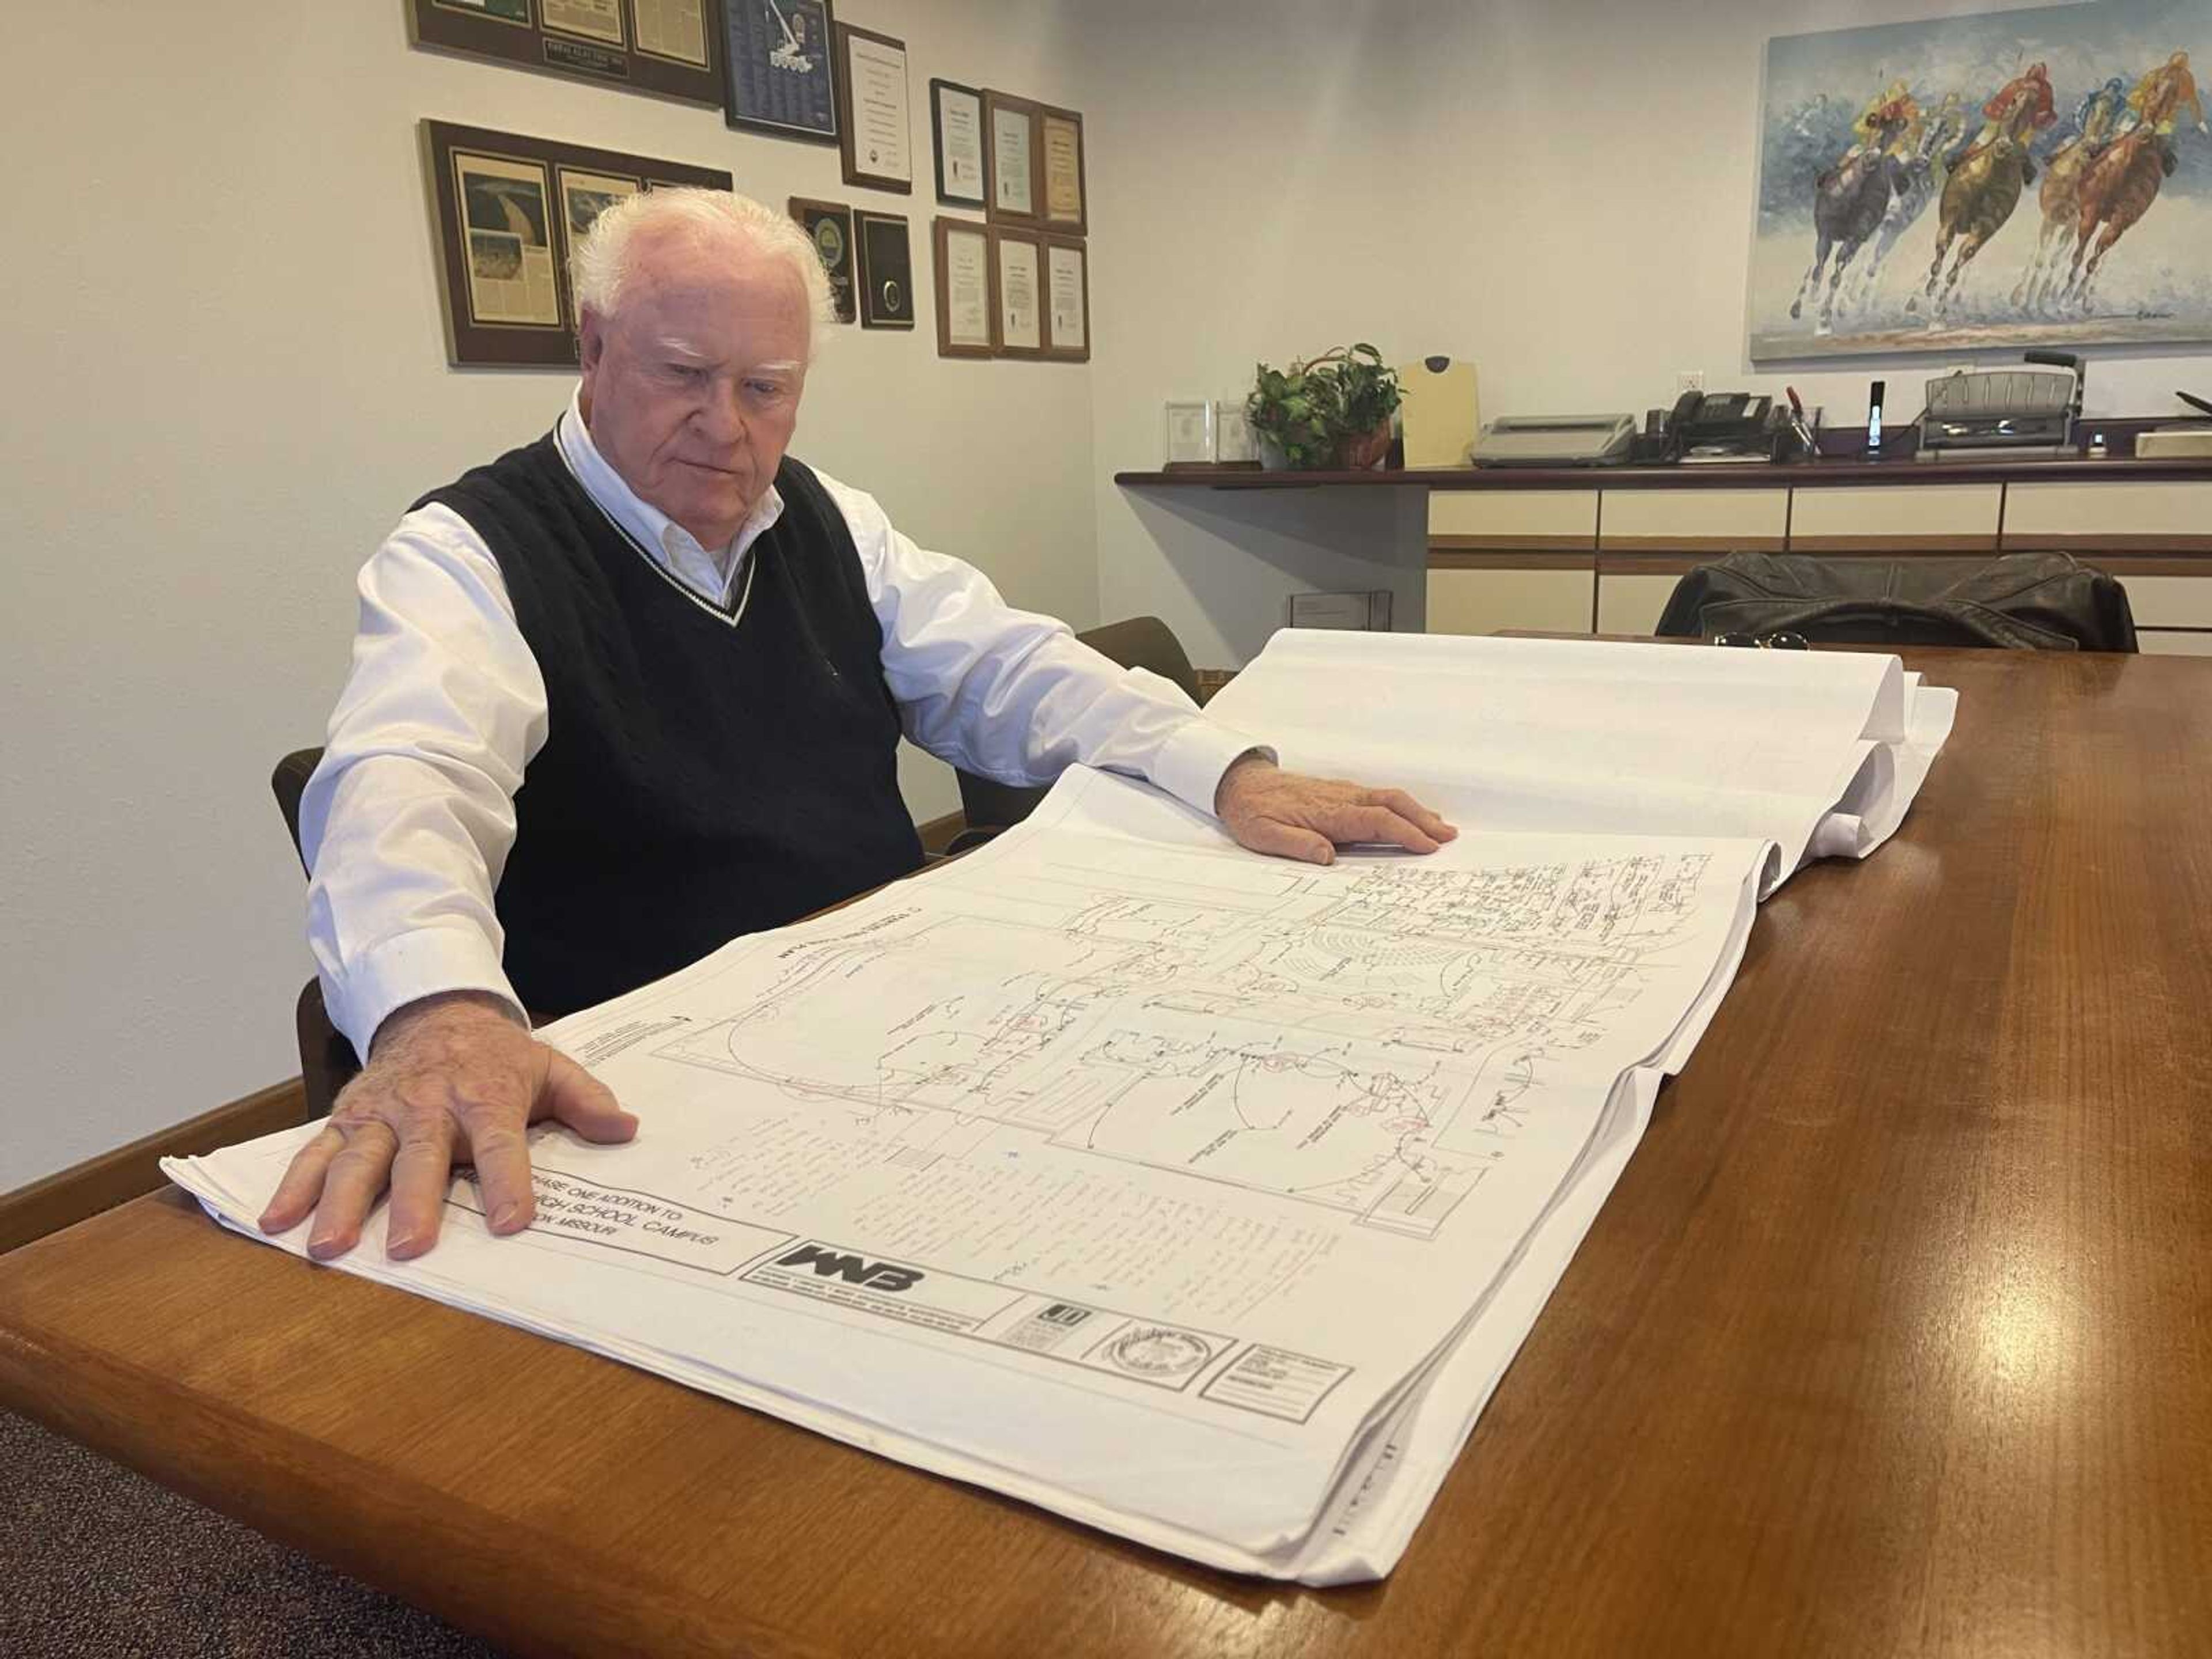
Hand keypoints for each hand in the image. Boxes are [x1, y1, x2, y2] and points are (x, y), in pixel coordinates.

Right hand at [258, 991, 637, 1261]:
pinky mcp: (346, 1118)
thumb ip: (587, 1101)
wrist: (435, 1012)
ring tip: (327, 1247)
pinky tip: (276, 1222)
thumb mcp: (549, 1067)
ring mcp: (381, 1112)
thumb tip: (627, 1129)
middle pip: (420, 1157)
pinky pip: (315, 1152)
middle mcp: (428, 1105)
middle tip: (409, 1248)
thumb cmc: (496, 1055)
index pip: (500, 1144)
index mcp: (485, 1095)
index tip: (514, 1222)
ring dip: (339, 1203)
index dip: (508, 1182)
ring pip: (357, 1159)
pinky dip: (293, 1186)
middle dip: (413, 1202)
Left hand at [1214, 754, 1457, 864]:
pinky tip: (1411, 816)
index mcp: (1327, 812)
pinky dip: (1401, 807)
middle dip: (1422, 820)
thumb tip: (1327, 856)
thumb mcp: (1264, 835)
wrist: (1238, 783)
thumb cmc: (1251, 812)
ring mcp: (1342, 793)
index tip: (1428, 845)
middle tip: (1449, 837)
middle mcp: (1340, 798)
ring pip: (1388, 798)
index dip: (1404, 833)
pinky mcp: (1340, 793)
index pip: (1375, 821)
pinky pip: (1378, 797)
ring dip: (1416, 812)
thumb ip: (1296, 845)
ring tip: (1441, 829)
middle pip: (1391, 804)